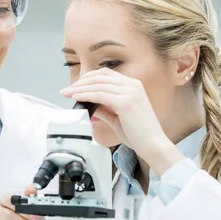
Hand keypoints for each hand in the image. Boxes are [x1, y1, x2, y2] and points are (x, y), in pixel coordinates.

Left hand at [61, 68, 182, 176]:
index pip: (106, 74)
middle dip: (81, 82)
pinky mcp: (125, 102)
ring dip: (80, 89)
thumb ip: (104, 109)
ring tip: (68, 94)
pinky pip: (100, 95)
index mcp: (133, 85)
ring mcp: (130, 92)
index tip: (76, 86)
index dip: (89, 78)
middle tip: (67, 90)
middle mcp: (132, 85)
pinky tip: (77, 98)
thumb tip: (89, 105)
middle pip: (100, 76)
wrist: (153, 145)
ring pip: (98, 85)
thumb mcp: (117, 118)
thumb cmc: (139, 134)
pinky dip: (86, 95)